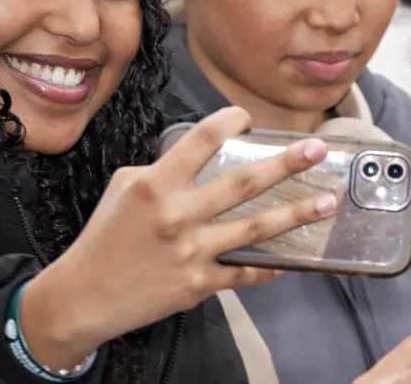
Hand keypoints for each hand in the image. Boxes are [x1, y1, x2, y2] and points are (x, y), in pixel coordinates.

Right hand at [20, 107, 335, 367]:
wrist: (83, 296)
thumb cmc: (105, 236)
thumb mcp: (124, 188)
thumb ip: (165, 169)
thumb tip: (201, 154)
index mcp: (156, 185)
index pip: (202, 140)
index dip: (229, 121)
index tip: (248, 115)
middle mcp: (178, 215)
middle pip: (244, 183)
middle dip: (287, 163)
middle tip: (319, 149)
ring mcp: (192, 251)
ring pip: (256, 229)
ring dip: (297, 214)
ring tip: (328, 202)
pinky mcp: (199, 284)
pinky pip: (243, 272)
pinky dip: (267, 267)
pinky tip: (289, 260)